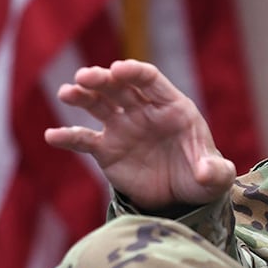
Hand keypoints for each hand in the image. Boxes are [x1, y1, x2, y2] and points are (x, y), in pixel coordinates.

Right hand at [44, 60, 235, 209]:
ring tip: (67, 93)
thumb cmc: (202, 177)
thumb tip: (205, 172)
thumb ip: (215, 171)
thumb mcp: (215, 177)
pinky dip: (68, 136)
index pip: (150, 80)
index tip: (117, 70)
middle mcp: (143, 111)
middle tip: (85, 77)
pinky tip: (52, 136)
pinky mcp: (106, 150)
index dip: (133, 72)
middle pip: (119, 86)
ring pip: (98, 104)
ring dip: (82, 96)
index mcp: (171, 106)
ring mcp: (122, 128)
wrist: (183, 198)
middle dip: (102, 79)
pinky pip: (84, 139)